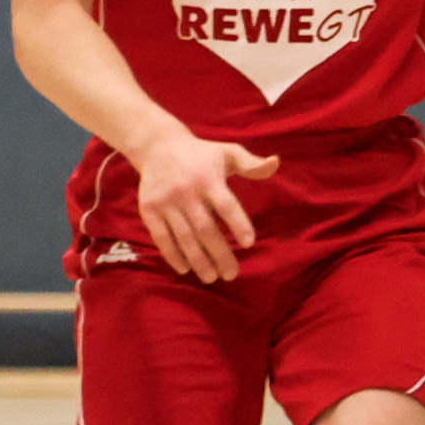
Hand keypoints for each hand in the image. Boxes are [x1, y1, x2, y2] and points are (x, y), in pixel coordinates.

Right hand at [129, 127, 277, 282]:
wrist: (157, 146)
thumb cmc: (201, 154)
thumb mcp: (228, 152)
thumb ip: (251, 163)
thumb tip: (275, 164)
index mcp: (208, 178)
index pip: (226, 205)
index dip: (238, 224)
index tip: (249, 244)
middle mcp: (186, 191)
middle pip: (205, 228)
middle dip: (219, 253)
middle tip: (231, 274)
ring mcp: (165, 202)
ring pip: (184, 237)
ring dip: (198, 260)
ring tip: (211, 277)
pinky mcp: (149, 210)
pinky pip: (161, 237)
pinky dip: (172, 254)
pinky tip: (185, 269)